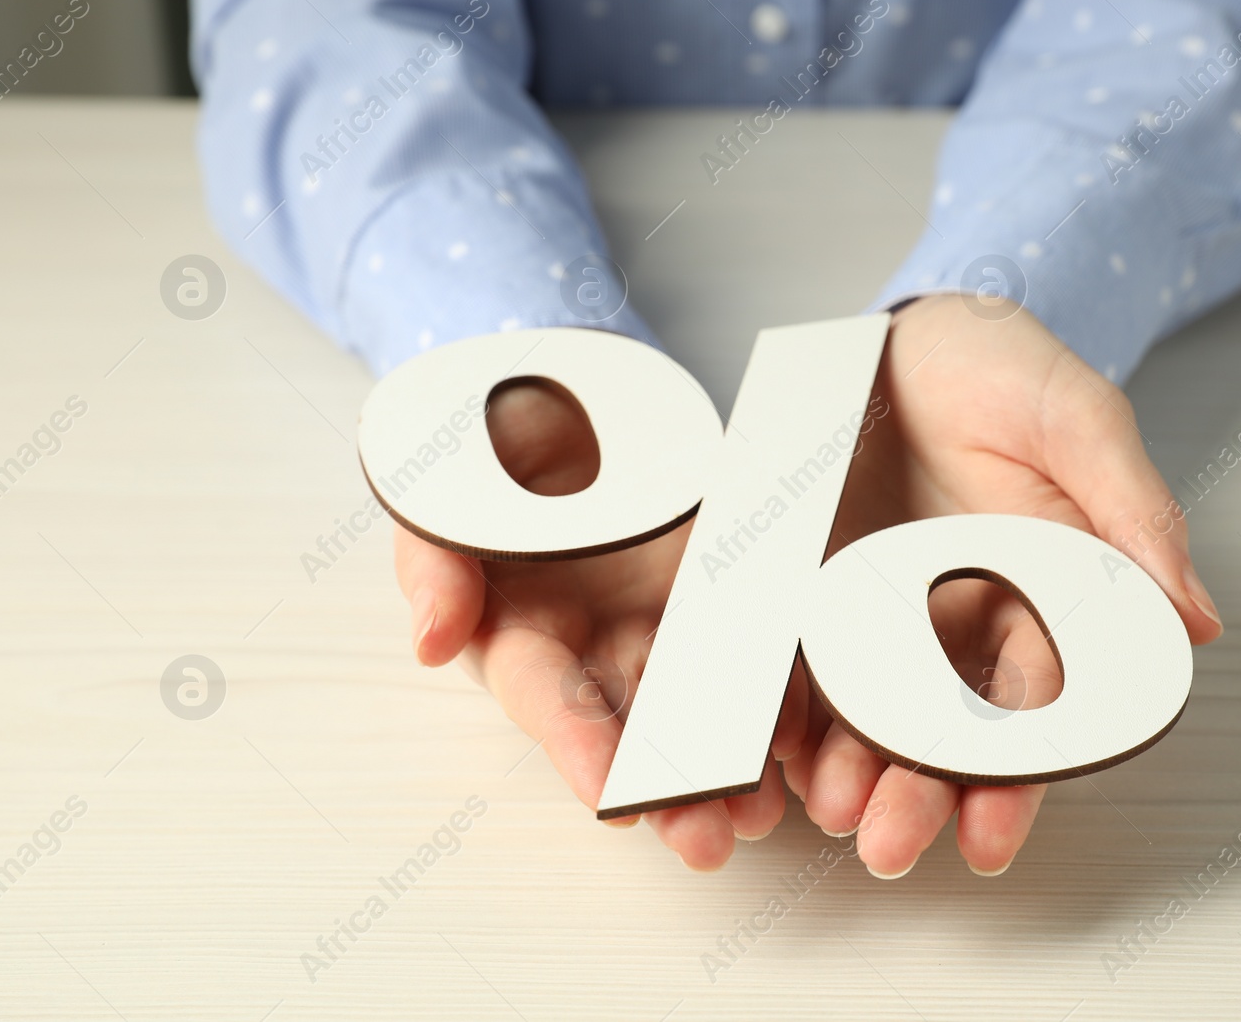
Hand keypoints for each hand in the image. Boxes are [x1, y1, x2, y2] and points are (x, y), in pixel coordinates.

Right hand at [393, 379, 784, 870]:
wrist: (572, 399)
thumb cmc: (497, 451)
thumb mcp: (446, 491)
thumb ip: (436, 563)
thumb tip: (432, 642)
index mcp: (526, 636)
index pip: (550, 701)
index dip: (578, 747)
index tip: (611, 797)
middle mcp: (599, 648)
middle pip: (635, 733)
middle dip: (670, 792)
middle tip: (706, 841)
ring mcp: (668, 627)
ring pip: (702, 712)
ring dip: (734, 768)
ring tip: (765, 812)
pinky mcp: (724, 601)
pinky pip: (758, 657)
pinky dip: (782, 700)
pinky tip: (808, 738)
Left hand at [778, 294, 1222, 876]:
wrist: (906, 329)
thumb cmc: (1005, 370)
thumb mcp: (1080, 422)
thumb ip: (1133, 513)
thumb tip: (1195, 621)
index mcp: (1036, 601)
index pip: (1033, 712)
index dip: (1016, 779)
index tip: (989, 837)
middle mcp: (956, 622)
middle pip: (943, 731)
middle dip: (920, 795)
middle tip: (888, 846)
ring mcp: (879, 611)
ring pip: (867, 712)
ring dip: (851, 771)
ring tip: (829, 809)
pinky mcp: (811, 590)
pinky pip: (796, 662)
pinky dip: (786, 713)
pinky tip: (772, 755)